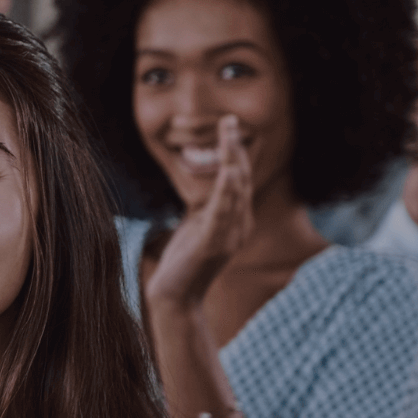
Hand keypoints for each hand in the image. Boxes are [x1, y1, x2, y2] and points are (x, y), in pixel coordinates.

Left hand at [145, 115, 253, 310]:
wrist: (176, 297)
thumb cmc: (185, 263)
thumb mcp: (198, 229)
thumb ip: (207, 209)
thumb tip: (208, 189)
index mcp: (236, 222)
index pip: (239, 181)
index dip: (236, 154)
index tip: (230, 128)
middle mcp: (239, 226)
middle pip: (241, 179)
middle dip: (237, 148)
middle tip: (231, 120)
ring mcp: (229, 235)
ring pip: (235, 190)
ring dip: (232, 159)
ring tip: (229, 134)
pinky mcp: (214, 243)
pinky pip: (223, 210)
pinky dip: (226, 188)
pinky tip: (227, 169)